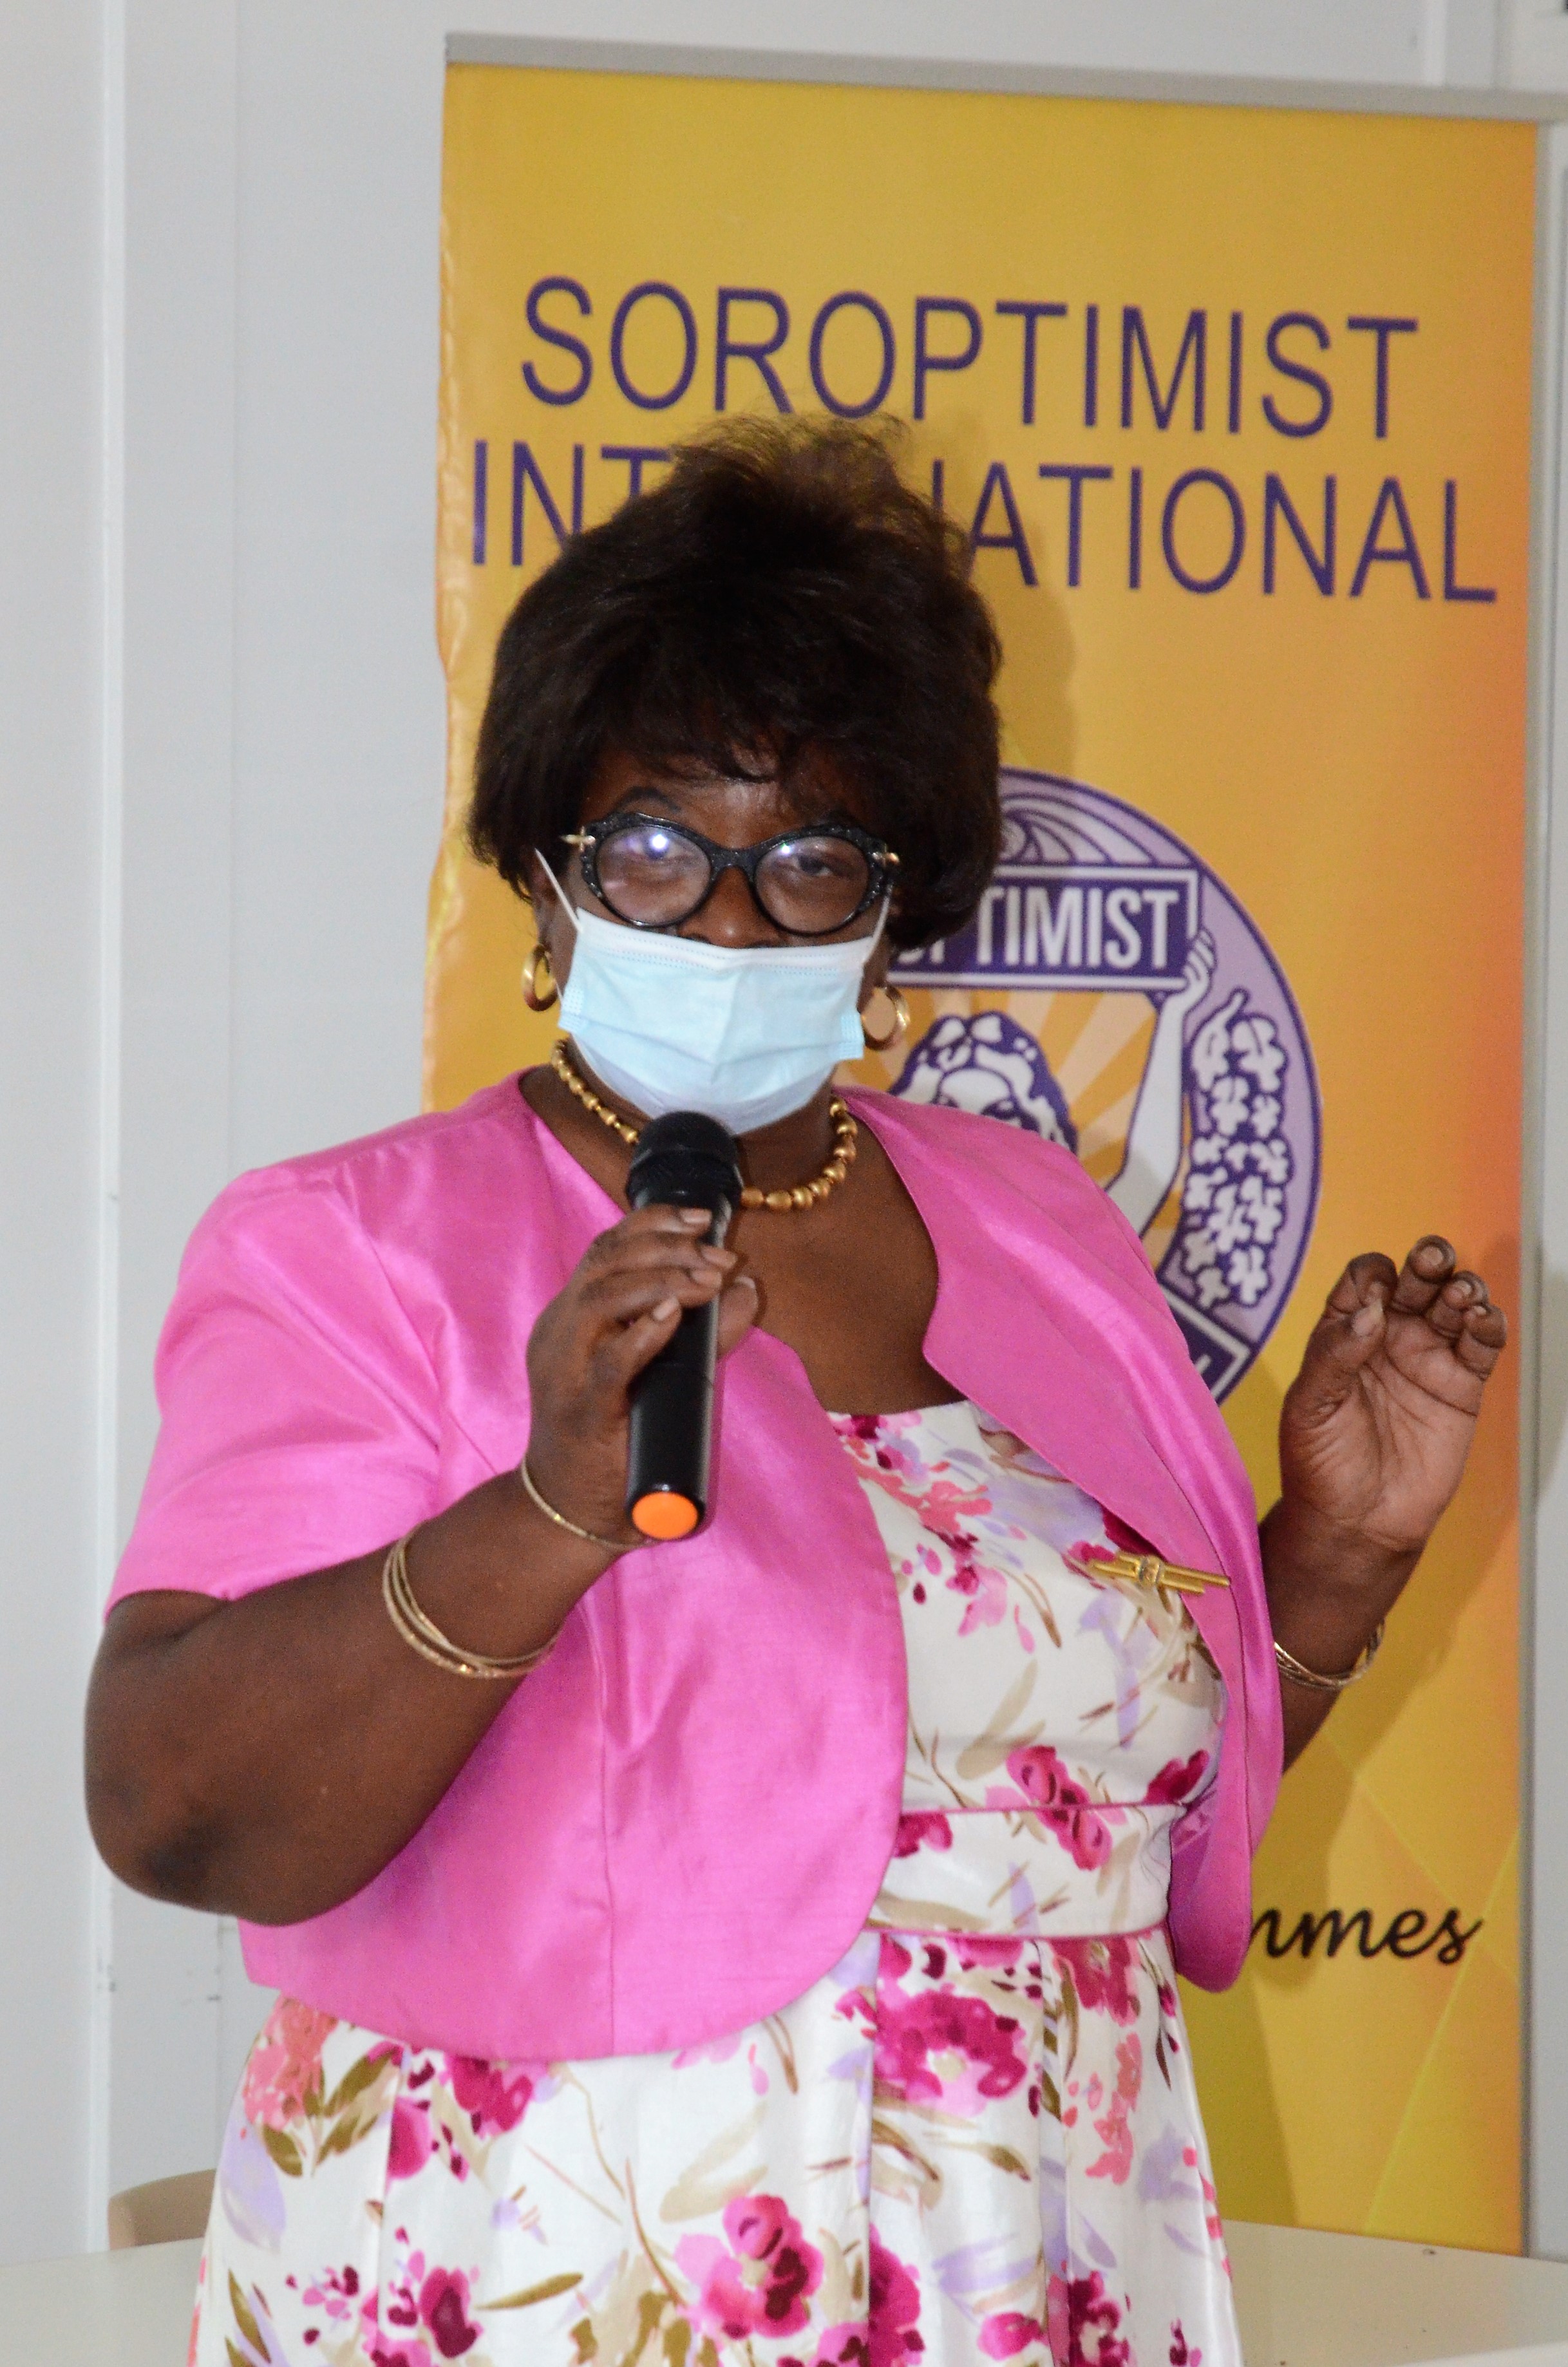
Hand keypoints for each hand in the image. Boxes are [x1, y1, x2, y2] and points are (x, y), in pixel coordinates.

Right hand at [524, 1206, 758, 1549]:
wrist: (567, 1508)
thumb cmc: (612, 1437)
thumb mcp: (656, 1373)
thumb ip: (701, 1333)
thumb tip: (747, 1288)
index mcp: (571, 1316)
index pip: (605, 1249)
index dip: (653, 1223)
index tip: (702, 1219)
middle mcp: (561, 1333)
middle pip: (604, 1262)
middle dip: (668, 1249)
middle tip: (720, 1258)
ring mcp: (565, 1370)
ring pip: (601, 1299)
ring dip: (662, 1281)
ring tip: (708, 1282)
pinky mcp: (582, 1411)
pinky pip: (609, 1363)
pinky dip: (644, 1333)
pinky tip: (675, 1315)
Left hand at [1163, 928, 1215, 1022]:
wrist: (1172, 1010)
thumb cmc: (1172, 990)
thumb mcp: (1177, 973)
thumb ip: (1180, 960)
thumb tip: (1176, 942)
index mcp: (1204, 971)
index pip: (1210, 953)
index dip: (1207, 941)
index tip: (1200, 930)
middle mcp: (1207, 979)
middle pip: (1210, 959)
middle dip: (1202, 947)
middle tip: (1194, 936)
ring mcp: (1202, 987)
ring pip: (1204, 969)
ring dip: (1197, 958)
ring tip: (1189, 949)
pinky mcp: (1195, 995)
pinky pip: (1195, 980)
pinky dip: (1190, 971)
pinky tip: (1184, 965)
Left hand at [1277, 1237, 1506, 1562]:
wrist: (1356, 1525)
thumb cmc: (1320, 1466)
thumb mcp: (1310, 1406)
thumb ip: (1334, 1353)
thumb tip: (1370, 1308)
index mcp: (1343, 1333)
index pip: (1362, 1282)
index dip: (1371, 1277)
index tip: (1374, 1294)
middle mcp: (1387, 1338)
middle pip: (1414, 1281)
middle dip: (1428, 1261)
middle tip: (1433, 1256)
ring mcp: (1426, 1360)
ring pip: (1453, 1306)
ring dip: (1462, 1288)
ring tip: (1461, 1293)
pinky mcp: (1460, 1389)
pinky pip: (1481, 1347)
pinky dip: (1488, 1327)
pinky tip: (1484, 1319)